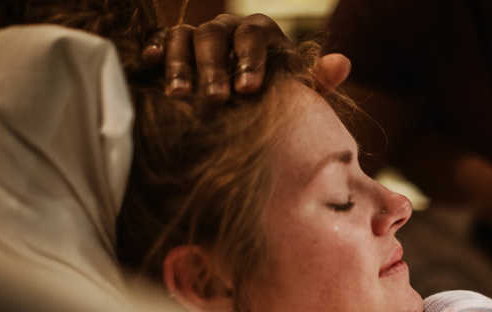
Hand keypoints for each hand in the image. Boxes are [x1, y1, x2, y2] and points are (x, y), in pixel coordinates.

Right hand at [142, 13, 350, 99]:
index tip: (249, 89)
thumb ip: (317, 80)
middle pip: (214, 36)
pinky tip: (148, 65)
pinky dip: (153, 49)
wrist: (248, 103)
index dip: (251, 59)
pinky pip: (159, 40)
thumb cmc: (276, 97)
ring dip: (180, 64)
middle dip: (214, 68)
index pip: (254, 35)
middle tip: (216, 99)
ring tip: (179, 96)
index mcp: (260, 32)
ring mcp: (197, 36)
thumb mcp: (299, 92)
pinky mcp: (171, 47)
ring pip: (183, 37)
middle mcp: (226, 28)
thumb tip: (342, 64)